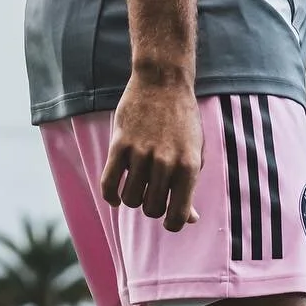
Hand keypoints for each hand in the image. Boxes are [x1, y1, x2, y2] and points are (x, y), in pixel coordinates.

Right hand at [99, 75, 202, 230]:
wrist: (164, 82)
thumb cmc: (184, 121)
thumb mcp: (196, 152)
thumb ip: (191, 186)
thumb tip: (191, 219)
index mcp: (189, 167)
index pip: (178, 215)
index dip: (172, 224)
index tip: (169, 219)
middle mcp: (166, 162)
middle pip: (152, 209)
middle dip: (152, 208)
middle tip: (153, 194)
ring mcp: (141, 153)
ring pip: (130, 199)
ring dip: (133, 199)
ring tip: (138, 187)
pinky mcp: (119, 144)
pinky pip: (109, 183)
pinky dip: (111, 196)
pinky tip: (116, 195)